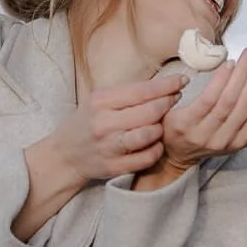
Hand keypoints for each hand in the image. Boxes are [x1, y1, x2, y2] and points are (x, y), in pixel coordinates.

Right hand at [45, 73, 188, 183]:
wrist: (64, 155)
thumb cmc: (87, 122)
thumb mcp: (98, 100)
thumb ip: (126, 93)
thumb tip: (162, 83)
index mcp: (101, 102)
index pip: (142, 91)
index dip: (167, 85)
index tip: (182, 80)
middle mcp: (104, 123)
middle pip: (151, 111)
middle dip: (168, 103)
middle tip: (175, 99)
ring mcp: (110, 147)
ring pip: (151, 134)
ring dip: (161, 128)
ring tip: (160, 124)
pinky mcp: (114, 167)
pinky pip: (147, 157)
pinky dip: (157, 149)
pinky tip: (155, 143)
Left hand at [153, 46, 246, 173]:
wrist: (170, 155)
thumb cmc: (203, 139)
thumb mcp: (232, 140)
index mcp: (240, 141)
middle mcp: (225, 140)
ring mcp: (204, 133)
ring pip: (230, 99)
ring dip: (243, 73)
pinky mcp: (186, 124)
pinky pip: (208, 99)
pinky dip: (221, 80)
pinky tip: (229, 64)